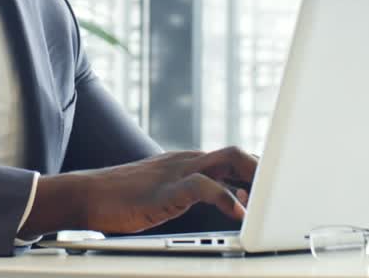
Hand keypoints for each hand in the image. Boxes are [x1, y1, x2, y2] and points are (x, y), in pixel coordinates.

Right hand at [19, 146, 256, 238]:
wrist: (87, 195)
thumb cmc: (123, 198)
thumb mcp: (167, 191)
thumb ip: (196, 191)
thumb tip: (231, 200)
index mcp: (189, 162)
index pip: (233, 158)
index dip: (257, 171)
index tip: (273, 191)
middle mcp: (188, 161)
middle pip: (237, 154)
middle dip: (264, 172)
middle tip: (281, 195)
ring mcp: (177, 171)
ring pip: (228, 160)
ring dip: (254, 179)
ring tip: (269, 201)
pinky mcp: (166, 188)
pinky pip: (203, 186)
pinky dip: (225, 198)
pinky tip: (238, 213)